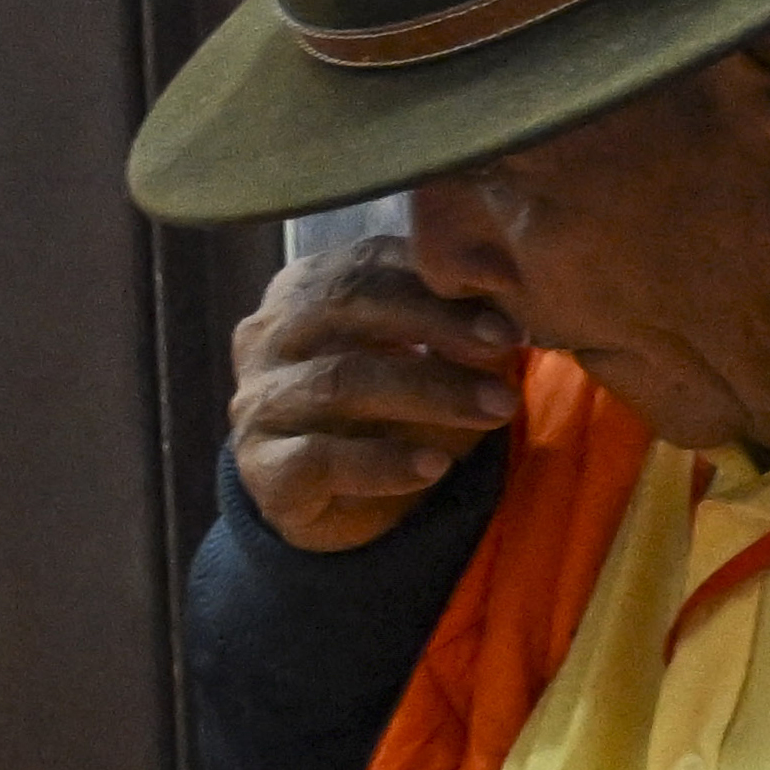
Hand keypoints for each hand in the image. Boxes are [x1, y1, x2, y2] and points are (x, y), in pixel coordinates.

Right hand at [227, 235, 522, 553]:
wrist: (346, 506)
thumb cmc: (396, 413)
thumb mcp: (436, 365)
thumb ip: (460, 335)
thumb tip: (507, 319)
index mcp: (307, 292)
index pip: (365, 262)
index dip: (436, 277)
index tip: (509, 291)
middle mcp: (270, 338)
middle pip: (345, 306)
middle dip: (435, 323)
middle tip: (505, 345)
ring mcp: (259, 402)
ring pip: (338, 382)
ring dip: (428, 393)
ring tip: (495, 408)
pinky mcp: (263, 468)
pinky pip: (318, 458)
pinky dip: (383, 462)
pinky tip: (435, 466)